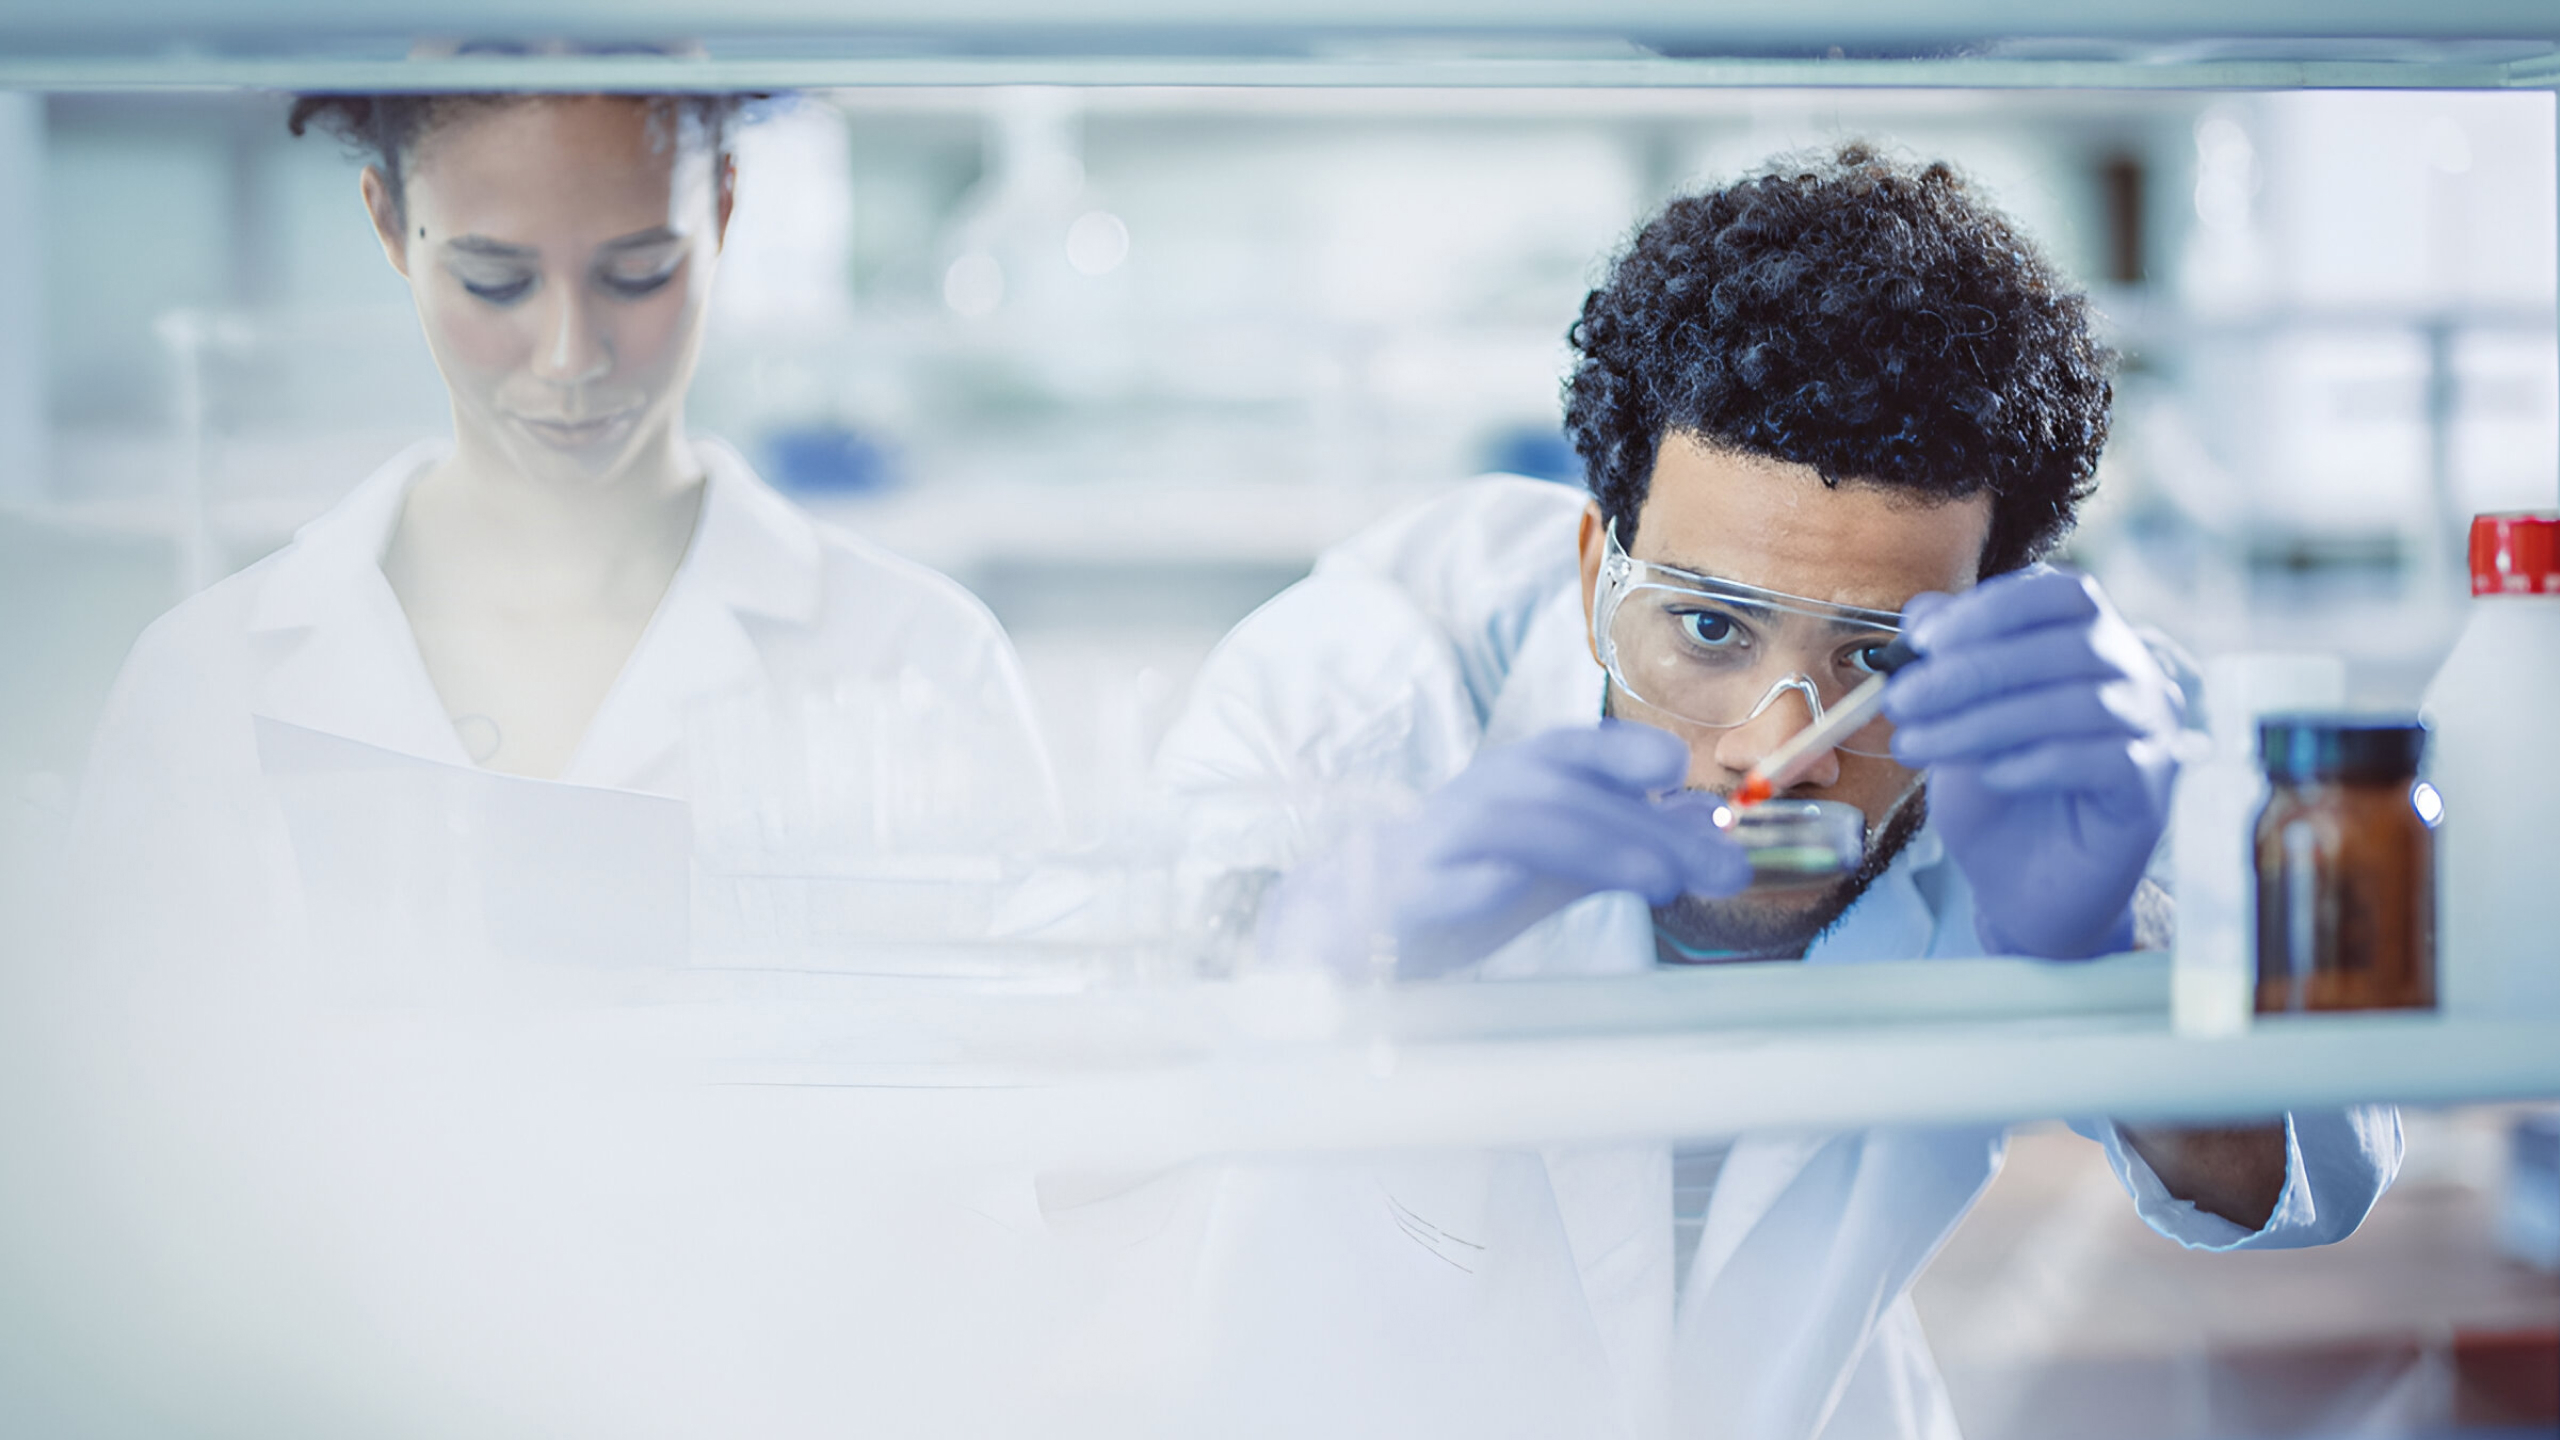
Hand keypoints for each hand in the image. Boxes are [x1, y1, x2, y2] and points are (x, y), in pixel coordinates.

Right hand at [1259, 722, 1748, 977]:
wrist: (1349, 926)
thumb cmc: (1465, 883)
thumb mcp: (1556, 863)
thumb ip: (1629, 845)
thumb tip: (1722, 839)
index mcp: (1512, 790)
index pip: (1567, 752)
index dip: (1619, 750)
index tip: (1673, 766)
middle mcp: (1473, 806)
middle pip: (1554, 791)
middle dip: (1638, 823)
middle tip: (1711, 869)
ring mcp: (1432, 852)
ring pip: (1505, 826)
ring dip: (1586, 843)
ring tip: (1654, 878)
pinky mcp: (1395, 903)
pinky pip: (1428, 885)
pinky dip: (1469, 883)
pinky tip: (1507, 889)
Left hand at [1885, 567, 2183, 958]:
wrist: (2022, 887)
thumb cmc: (1992, 791)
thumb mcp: (1953, 718)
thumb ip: (1946, 662)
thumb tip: (1924, 613)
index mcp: (2091, 641)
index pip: (2061, 592)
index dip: (1992, 608)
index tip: (1922, 642)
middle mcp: (2136, 675)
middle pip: (2068, 644)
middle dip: (1972, 670)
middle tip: (1902, 701)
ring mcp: (2154, 730)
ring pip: (2079, 703)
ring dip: (1986, 721)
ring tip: (1920, 745)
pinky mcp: (2151, 788)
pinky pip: (2104, 759)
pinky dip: (2038, 761)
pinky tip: (1990, 775)